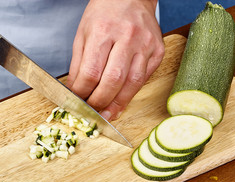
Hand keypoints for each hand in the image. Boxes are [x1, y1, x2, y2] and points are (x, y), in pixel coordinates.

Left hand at [66, 0, 164, 120]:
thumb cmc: (104, 14)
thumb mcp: (82, 34)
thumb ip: (78, 64)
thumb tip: (76, 91)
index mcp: (103, 31)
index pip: (91, 72)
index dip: (82, 92)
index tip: (77, 101)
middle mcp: (127, 37)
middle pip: (113, 80)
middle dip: (100, 102)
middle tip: (92, 112)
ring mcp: (146, 45)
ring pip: (133, 83)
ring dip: (118, 103)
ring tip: (108, 114)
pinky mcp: (158, 51)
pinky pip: (144, 78)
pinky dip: (131, 93)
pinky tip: (122, 100)